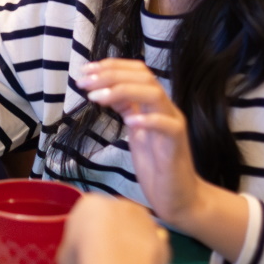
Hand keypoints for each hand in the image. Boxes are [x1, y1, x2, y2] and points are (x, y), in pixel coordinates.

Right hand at [57, 192, 170, 263]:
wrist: (116, 263)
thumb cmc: (83, 255)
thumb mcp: (65, 256)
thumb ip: (74, 251)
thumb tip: (79, 260)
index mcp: (91, 204)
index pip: (88, 216)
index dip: (87, 236)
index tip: (86, 252)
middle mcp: (121, 205)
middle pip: (116, 220)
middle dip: (113, 236)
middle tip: (106, 262)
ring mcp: (145, 220)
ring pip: (138, 231)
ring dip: (133, 245)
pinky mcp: (162, 239)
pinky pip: (154, 248)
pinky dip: (150, 258)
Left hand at [82, 59, 253, 257]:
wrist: (178, 197)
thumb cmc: (156, 166)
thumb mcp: (135, 131)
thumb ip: (126, 109)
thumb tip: (105, 90)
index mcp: (154, 104)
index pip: (138, 71)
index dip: (112, 66)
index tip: (86, 69)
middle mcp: (165, 109)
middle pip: (144, 76)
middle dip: (111, 75)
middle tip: (84, 81)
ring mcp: (174, 124)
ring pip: (155, 94)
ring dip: (123, 90)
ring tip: (97, 98)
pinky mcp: (178, 143)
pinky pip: (168, 125)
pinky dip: (148, 120)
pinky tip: (130, 122)